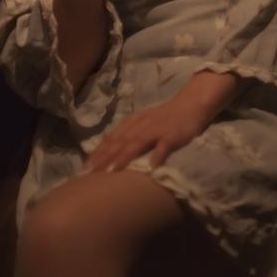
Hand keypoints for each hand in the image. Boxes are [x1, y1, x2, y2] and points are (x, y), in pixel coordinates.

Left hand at [81, 92, 212, 172]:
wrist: (192, 103)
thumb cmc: (166, 116)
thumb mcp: (143, 121)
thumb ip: (127, 133)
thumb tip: (105, 147)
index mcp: (133, 122)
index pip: (112, 138)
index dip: (98, 152)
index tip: (85, 168)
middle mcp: (142, 125)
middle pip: (120, 142)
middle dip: (105, 158)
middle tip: (91, 173)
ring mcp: (158, 130)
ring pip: (138, 143)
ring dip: (124, 157)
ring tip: (112, 171)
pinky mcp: (174, 135)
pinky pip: (165, 145)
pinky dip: (158, 155)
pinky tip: (152, 167)